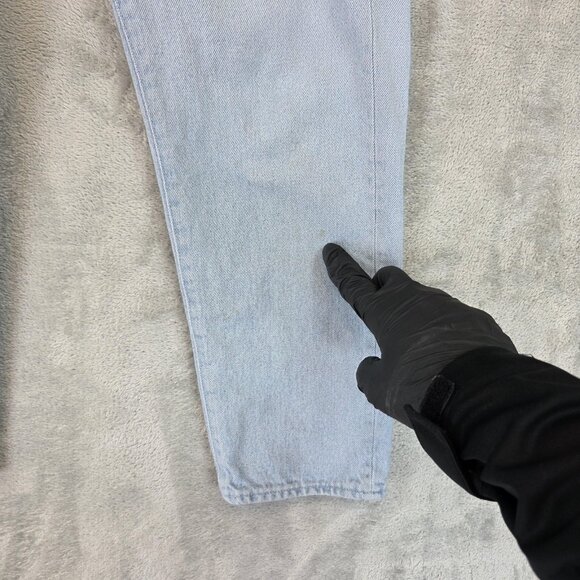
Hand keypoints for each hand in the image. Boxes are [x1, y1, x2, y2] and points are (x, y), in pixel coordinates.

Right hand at [322, 243, 516, 426]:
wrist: (482, 392)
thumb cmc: (419, 385)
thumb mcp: (380, 390)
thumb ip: (369, 374)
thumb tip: (371, 365)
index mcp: (386, 312)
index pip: (354, 285)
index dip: (340, 268)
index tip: (332, 250)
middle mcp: (415, 300)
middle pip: (391, 278)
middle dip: (382, 285)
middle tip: (383, 308)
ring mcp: (449, 305)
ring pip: (424, 300)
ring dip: (416, 315)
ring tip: (423, 350)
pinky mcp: (475, 318)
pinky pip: (453, 318)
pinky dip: (445, 331)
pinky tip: (452, 356)